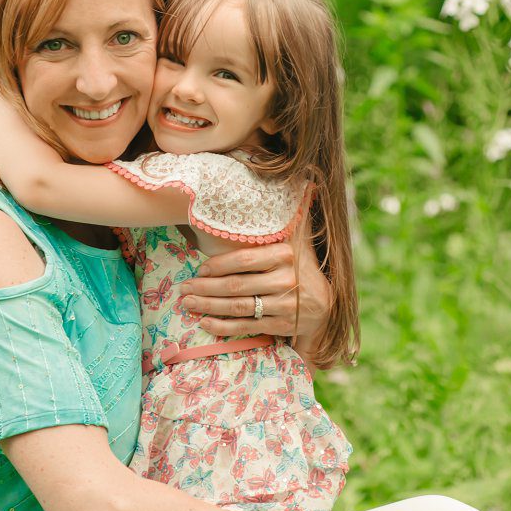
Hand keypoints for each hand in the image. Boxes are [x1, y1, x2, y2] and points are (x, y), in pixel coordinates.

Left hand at [179, 206, 331, 346]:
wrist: (325, 306)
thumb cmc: (302, 268)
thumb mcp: (299, 242)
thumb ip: (292, 219)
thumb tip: (304, 183)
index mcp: (286, 256)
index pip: (245, 259)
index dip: (218, 265)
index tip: (200, 269)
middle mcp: (286, 280)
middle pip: (237, 285)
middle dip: (206, 288)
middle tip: (184, 288)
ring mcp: (284, 305)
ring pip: (238, 307)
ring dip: (208, 306)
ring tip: (187, 303)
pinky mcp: (281, 326)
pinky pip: (246, 326)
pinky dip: (223, 327)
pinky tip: (204, 323)